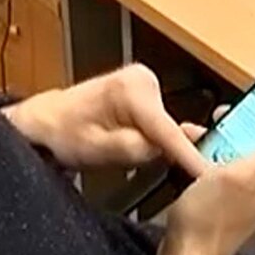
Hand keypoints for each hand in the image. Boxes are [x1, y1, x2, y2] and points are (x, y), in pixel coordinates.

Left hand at [3, 64, 209, 175]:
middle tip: (125, 161)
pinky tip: (126, 143)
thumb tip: (167, 151)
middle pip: (169, 131)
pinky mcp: (146, 94)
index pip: (168, 130)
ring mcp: (147, 84)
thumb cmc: (61, 133)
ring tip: (116, 149)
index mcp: (131, 89)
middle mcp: (144, 79)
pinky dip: (151, 140)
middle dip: (160, 153)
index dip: (189, 156)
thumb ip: (137, 149)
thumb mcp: (97, 150)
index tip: (208, 175)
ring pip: (165, 131)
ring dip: (151, 147)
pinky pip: (159, 126)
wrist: (46, 122)